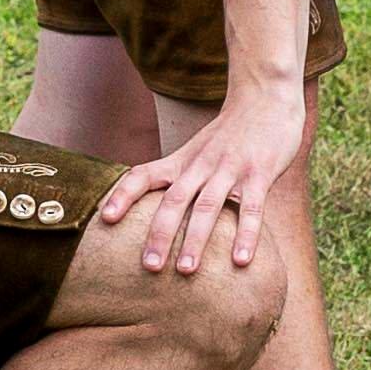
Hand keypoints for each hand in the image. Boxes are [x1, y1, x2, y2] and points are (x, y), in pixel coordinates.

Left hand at [99, 73, 303, 273]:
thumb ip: (179, 178)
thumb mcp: (196, 151)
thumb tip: (155, 215)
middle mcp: (201, 165)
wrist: (265, 98)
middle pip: (173, 201)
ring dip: (195, 240)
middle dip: (159, 234)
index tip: (105, 220)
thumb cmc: (228, 134)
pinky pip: (251, 209)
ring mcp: (230, 169)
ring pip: (208, 207)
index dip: (123, 195)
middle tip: (149, 267)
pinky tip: (240, 262)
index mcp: (182, 161)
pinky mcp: (259, 173)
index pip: (143, 175)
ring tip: (186, 271)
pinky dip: (246, 235)